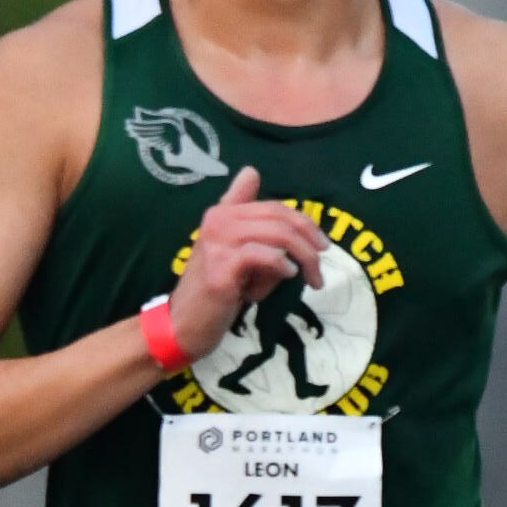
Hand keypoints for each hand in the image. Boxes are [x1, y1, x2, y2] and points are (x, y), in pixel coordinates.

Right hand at [168, 166, 327, 361]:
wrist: (184, 325)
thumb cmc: (216, 293)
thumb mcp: (235, 252)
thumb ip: (250, 224)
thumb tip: (260, 181)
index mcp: (222, 212)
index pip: (273, 207)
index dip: (303, 222)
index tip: (319, 243)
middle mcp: (218, 220)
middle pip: (278, 216)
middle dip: (309, 238)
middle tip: (322, 261)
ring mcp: (218, 243)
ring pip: (277, 235)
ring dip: (303, 257)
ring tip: (312, 279)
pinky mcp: (222, 268)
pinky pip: (264, 256)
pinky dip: (282, 265)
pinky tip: (289, 276)